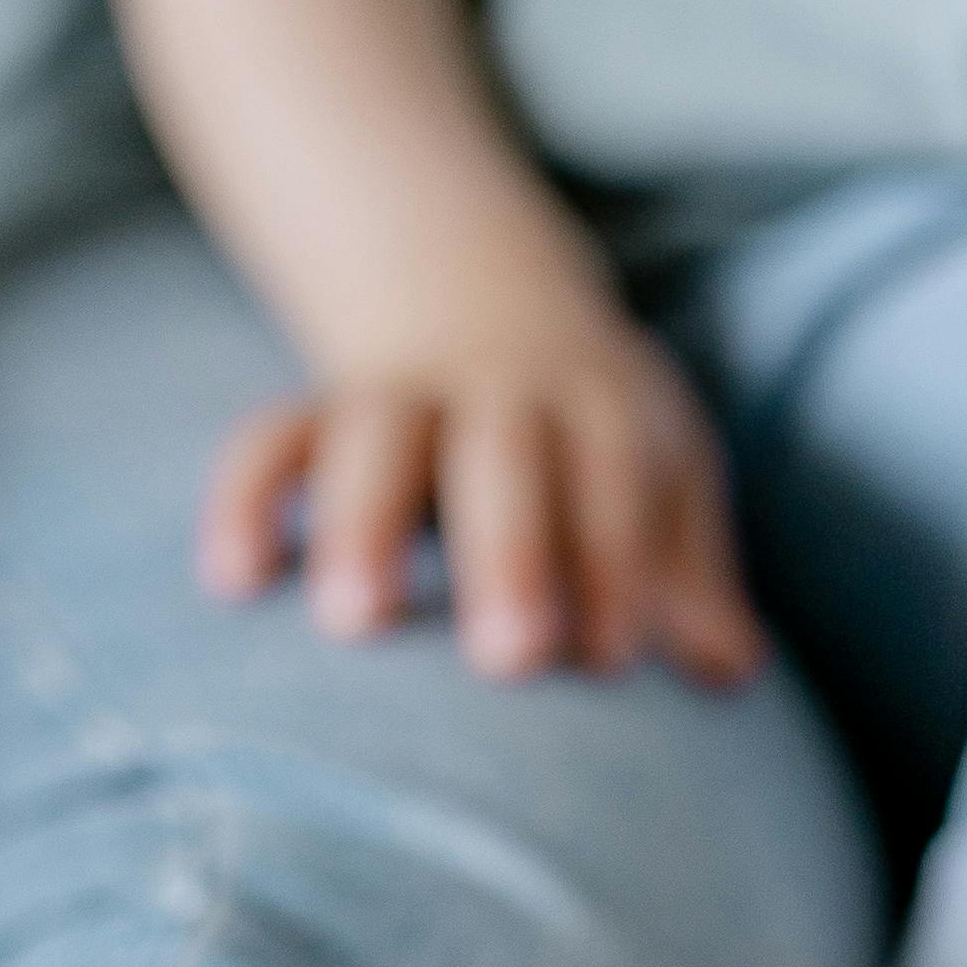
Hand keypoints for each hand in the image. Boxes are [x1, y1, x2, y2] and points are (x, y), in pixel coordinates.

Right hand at [197, 309, 767, 684]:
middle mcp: (495, 389)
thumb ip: (683, 569)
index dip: (615, 560)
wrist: (478, 294)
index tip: (610, 659)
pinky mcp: (317, 416)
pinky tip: (234, 583)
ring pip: (374, 437)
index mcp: (595, 399)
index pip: (612, 474)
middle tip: (510, 662)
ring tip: (352, 624)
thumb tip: (732, 673)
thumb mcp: (654, 470)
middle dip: (509, 552)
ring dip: (362, 524)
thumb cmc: (588, 433)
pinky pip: (267, 443)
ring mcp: (399, 397)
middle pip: (502, 455)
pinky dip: (244, 501)